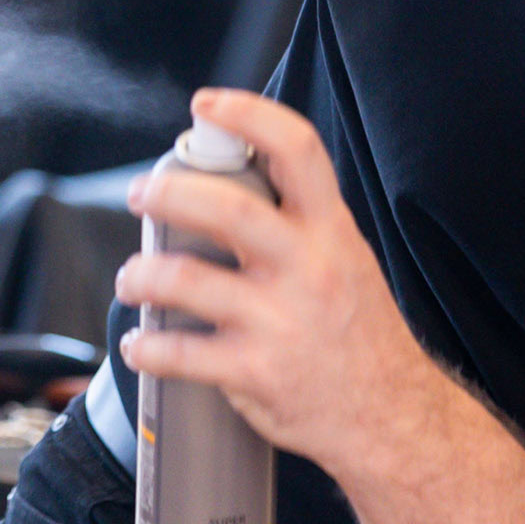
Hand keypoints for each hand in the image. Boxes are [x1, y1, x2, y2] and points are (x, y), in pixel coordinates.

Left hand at [114, 89, 432, 475]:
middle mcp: (308, 269)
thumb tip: (231, 179)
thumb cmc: (359, 334)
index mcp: (330, 232)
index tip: (207, 105)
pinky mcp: (257, 372)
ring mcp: (281, 322)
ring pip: (188, 280)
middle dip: (168, 194)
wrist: (393, 418)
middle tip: (139, 195)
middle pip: (228, 210)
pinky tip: (140, 346)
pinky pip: (182, 354)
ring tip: (132, 279)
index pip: (297, 152)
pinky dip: (147, 348)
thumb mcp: (347, 260)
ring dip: (142, 275)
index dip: (248, 116)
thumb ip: (300, 223)